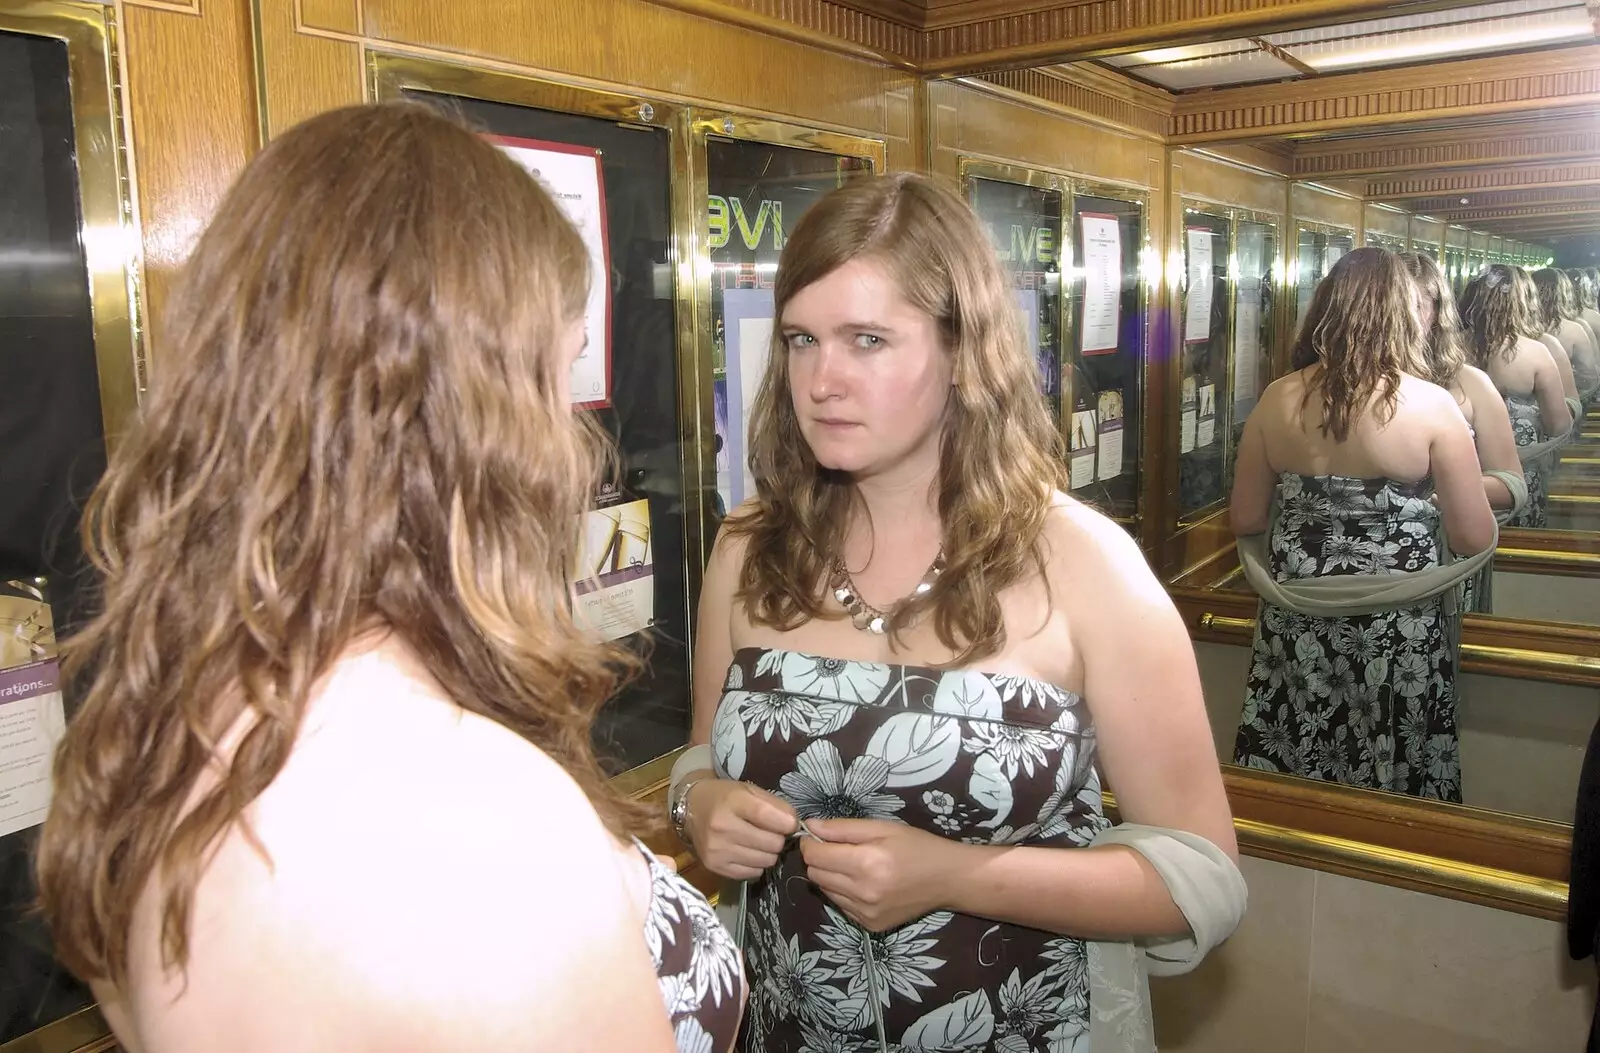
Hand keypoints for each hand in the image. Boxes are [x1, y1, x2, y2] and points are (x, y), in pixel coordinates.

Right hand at [685, 779, 796, 880]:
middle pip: (772, 843)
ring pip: (765, 861)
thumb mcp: (749, 790)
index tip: (790, 823)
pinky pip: (753, 873)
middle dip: (778, 838)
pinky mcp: (715, 866)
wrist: (692, 809)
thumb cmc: (725, 797)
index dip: (787, 823)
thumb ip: (775, 805)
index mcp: (732, 802)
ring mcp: (717, 850)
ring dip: (769, 852)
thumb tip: (794, 824)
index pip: (767, 816)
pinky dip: (756, 864)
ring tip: (759, 842)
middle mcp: (722, 828)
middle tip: (771, 832)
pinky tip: (748, 851)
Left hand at [799, 819, 963, 931]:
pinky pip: (840, 906)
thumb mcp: (882, 827)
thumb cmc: (916, 846)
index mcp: (866, 863)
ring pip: (825, 891)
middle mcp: (863, 892)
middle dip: (819, 859)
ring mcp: (866, 913)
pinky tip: (863, 883)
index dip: (810, 843)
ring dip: (830, 876)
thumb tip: (810, 826)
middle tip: (837, 849)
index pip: (815, 856)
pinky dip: (844, 893)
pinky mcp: (870, 926)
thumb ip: (842, 828)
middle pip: (815, 874)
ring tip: (853, 866)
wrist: (947, 879)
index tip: (817, 836)